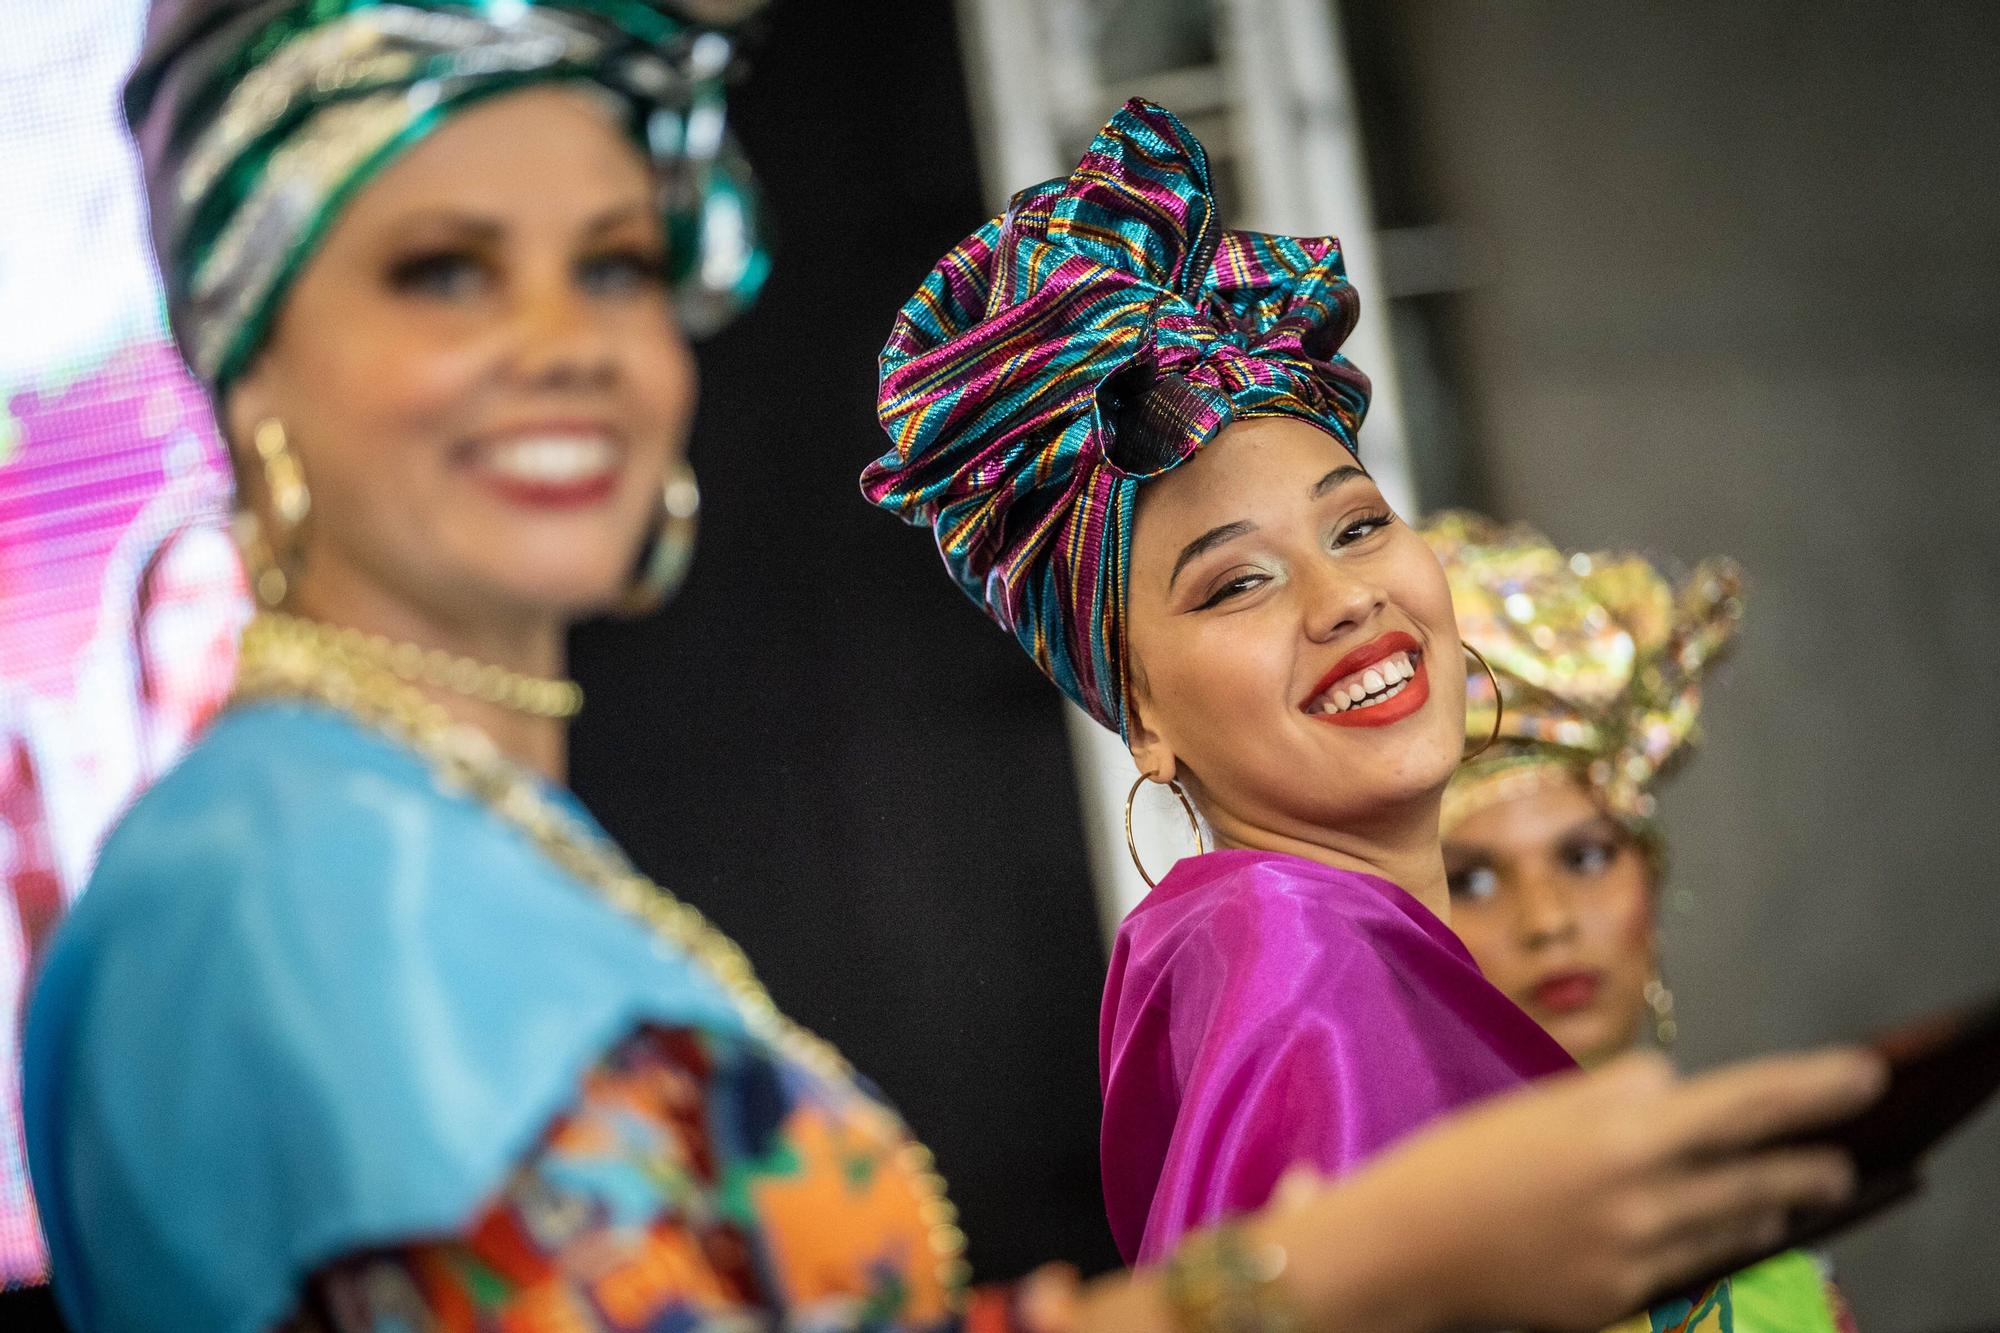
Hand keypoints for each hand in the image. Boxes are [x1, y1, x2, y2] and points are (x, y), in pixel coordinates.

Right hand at [1263, 1047, 1886, 1331]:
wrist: (1401, 1251)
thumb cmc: (1459, 1161)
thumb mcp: (1539, 1103)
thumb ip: (1619, 1094)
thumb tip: (1676, 1087)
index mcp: (1621, 1134)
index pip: (1747, 1102)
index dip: (1813, 1087)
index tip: (1863, 1074)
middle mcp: (1643, 1200)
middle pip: (1759, 1178)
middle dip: (1810, 1165)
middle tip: (1841, 1158)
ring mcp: (1635, 1259)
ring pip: (1731, 1227)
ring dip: (1768, 1204)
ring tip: (1790, 1192)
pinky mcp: (1617, 1301)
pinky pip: (1686, 1264)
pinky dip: (1709, 1240)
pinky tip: (1714, 1228)